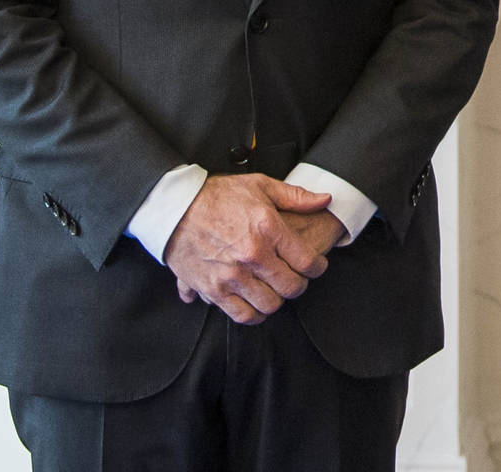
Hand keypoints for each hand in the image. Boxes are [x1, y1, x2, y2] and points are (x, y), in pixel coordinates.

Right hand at [163, 174, 334, 324]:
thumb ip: (296, 196)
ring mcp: (231, 275)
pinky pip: (242, 315)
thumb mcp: (260, 185)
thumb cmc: (217, 195)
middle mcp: (252, 255)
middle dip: (299, 285)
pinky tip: (255, 302)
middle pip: (291, 287)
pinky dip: (253, 314)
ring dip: (276, 300)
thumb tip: (325, 200)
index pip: (307, 261)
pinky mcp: (212, 289)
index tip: (316, 266)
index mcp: (268, 228)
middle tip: (295, 278)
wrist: (174, 208)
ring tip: (274, 289)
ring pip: (269, 305)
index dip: (318, 267)